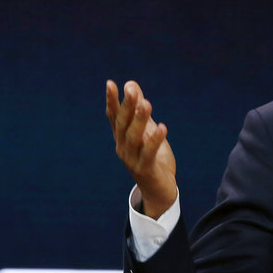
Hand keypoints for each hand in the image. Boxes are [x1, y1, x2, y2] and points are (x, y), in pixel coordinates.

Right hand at [106, 80, 177, 218]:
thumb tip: (131, 84)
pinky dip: (154, 141)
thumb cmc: (153, 156)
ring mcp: (132, 159)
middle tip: (131, 90)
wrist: (159, 189)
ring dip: (140, 120)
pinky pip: (149, 153)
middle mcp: (123, 147)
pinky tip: (162, 128)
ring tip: (147, 103)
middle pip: (123, 124)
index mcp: (122, 137)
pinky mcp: (145, 170)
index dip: (112, 101)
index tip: (110, 84)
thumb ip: (139, 110)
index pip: (114, 116)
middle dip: (127, 106)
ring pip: (134, 137)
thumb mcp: (147, 129)